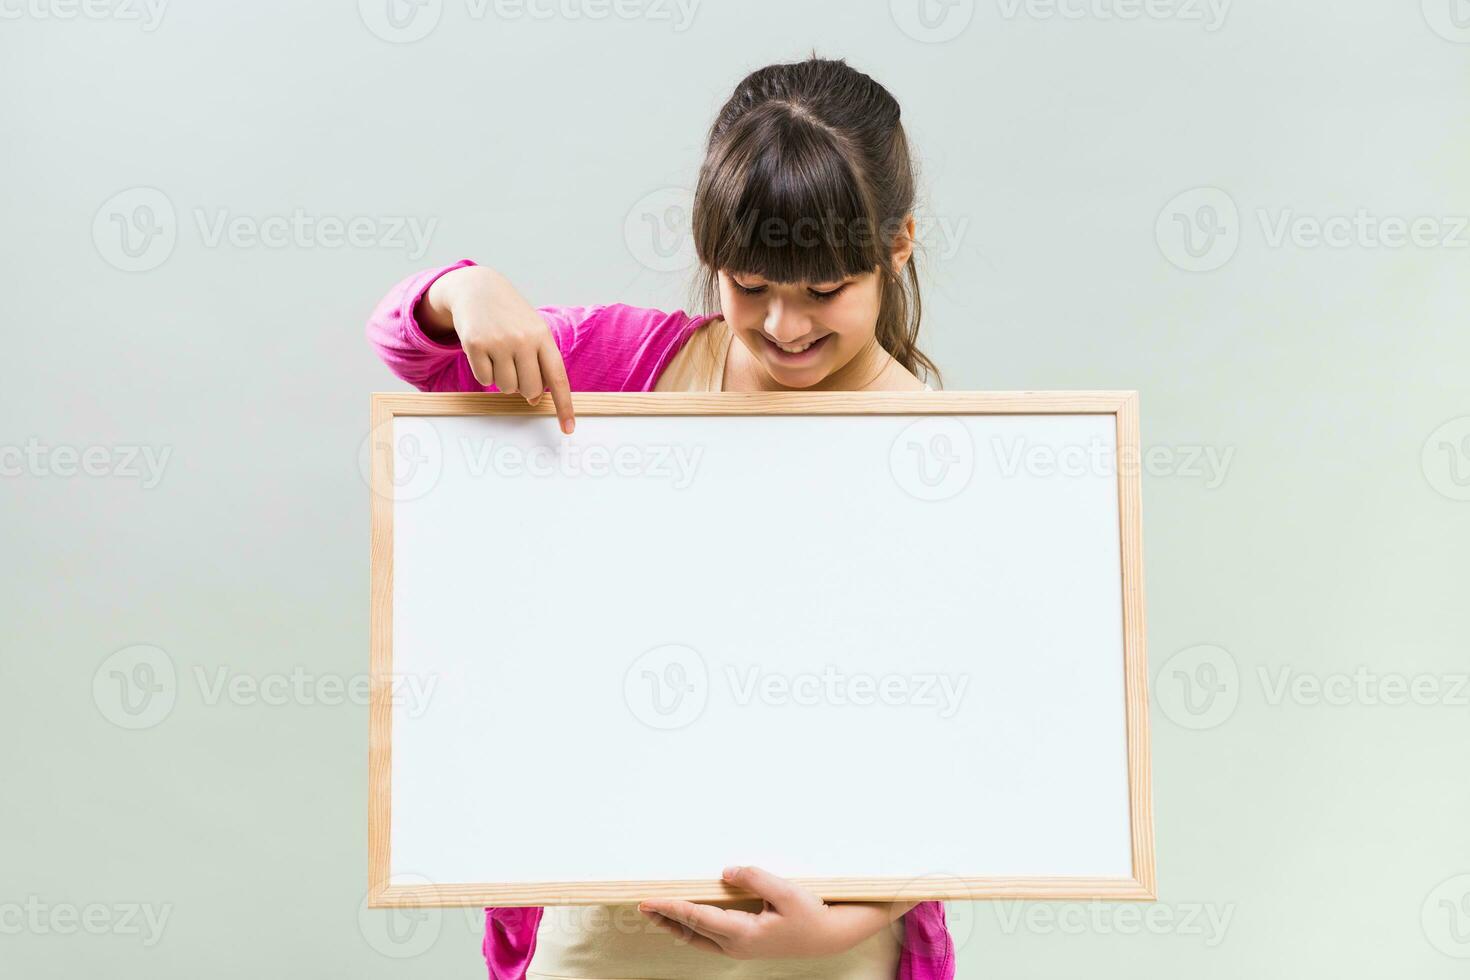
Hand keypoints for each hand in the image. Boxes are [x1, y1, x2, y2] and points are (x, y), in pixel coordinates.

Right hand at [420, 265, 574, 432]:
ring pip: (506, 387)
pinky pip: (484, 380)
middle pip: (529, 389)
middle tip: (516, 369)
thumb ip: (538, 364)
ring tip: (500, 356)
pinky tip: (485, 353)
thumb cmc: (511, 316)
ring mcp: (498, 342)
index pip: (557, 379)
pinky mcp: (475, 344)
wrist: (478, 289)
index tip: (568, 429)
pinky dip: (485, 373)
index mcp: (543, 337)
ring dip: (503, 379)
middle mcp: (523, 340)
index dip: (564, 406)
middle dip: (524, 388)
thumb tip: (533, 399)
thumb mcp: (532, 332)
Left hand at [638, 866, 914, 959]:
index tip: (649, 900)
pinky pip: (709, 938)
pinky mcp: (745, 945)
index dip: (671, 907)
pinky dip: (692, 929)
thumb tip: (725, 872)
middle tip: (641, 905)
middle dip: (666, 918)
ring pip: (698, 939)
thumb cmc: (811, 913)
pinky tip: (686, 921)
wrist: (831, 937)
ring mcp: (740, 949)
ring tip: (656, 914)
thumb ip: (754, 878)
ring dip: (675, 926)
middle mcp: (736, 945)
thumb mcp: (786, 891)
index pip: (697, 918)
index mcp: (743, 934)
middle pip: (691, 931)